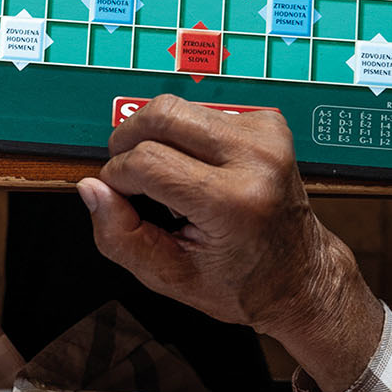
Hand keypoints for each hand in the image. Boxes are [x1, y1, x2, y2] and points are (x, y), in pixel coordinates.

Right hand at [76, 96, 384, 391]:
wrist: (299, 277)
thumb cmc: (239, 283)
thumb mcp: (169, 277)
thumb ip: (119, 235)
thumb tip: (92, 187)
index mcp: (234, 202)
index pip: (146, 161)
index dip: (116, 178)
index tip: (119, 199)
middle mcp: (255, 158)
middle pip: (161, 115)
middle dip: (128, 140)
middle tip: (126, 175)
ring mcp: (266, 135)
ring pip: (177, 109)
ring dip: (156, 138)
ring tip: (166, 178)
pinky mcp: (268, 123)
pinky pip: (201, 113)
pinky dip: (184, 136)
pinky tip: (194, 169)